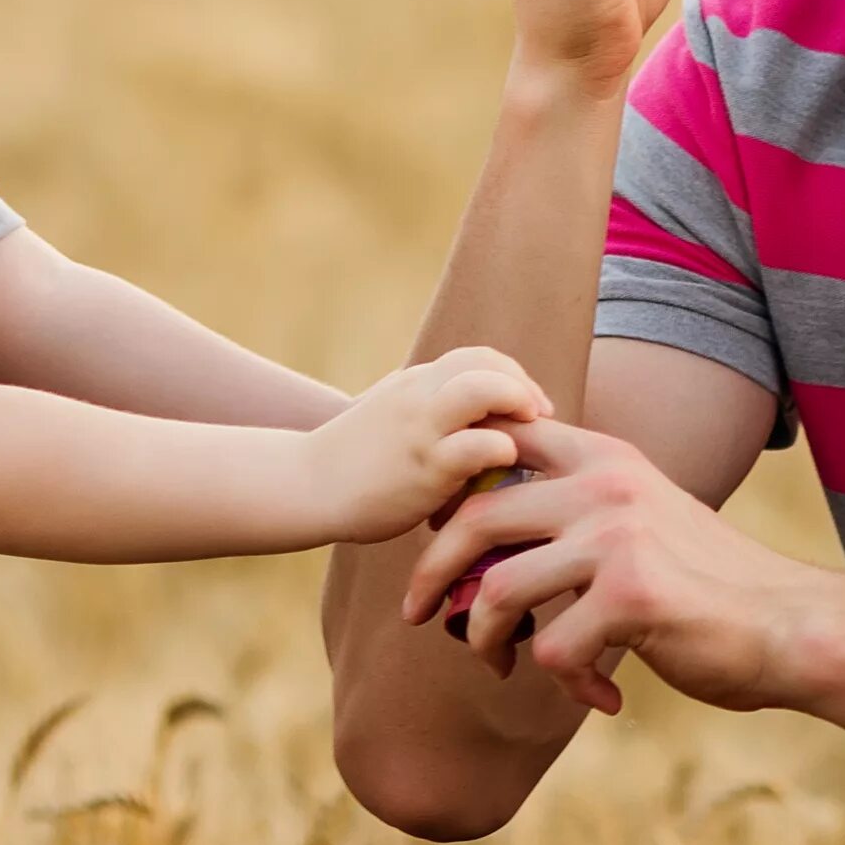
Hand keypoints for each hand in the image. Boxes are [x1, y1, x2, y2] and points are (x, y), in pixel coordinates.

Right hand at [300, 347, 551, 544]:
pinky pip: (478, 446)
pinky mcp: (424, 466)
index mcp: (416, 382)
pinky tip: (503, 465)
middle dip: (524, 385)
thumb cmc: (355, 460)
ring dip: (518, 402)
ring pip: (484, 389)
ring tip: (530, 429)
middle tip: (540, 414)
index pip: (478, 357)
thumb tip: (483, 420)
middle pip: (487, 363)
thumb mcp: (394, 416)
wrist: (304, 486)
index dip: (513, 375)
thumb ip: (432, 408)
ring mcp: (422, 428)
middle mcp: (420, 395)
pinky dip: (503, 450)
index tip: (530, 404)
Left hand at [400, 416, 835, 715]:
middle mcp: (608, 486)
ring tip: (500, 663)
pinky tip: (599, 693)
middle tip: (417, 610)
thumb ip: (578, 513)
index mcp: (608, 458)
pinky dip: (565, 683)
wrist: (788, 625)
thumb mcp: (644, 519)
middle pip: (475, 516)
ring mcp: (618, 537)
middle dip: (432, 570)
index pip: (503, 439)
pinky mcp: (630, 595)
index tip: (435, 526)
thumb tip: (482, 545)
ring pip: (498, 590)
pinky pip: (552, 650)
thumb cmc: (710, 585)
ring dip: (483, 639)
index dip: (453, 481)